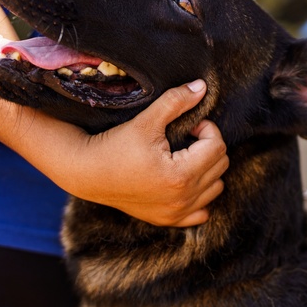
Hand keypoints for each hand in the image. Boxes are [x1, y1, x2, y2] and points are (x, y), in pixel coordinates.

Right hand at [63, 80, 228, 226]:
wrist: (87, 173)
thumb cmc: (115, 145)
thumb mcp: (147, 120)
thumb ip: (176, 101)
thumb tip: (202, 87)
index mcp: (180, 175)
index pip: (217, 147)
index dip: (206, 129)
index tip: (189, 126)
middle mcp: (182, 198)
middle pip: (220, 167)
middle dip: (208, 147)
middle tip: (186, 138)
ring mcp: (176, 213)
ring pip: (215, 188)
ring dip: (207, 170)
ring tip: (184, 157)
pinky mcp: (168, 220)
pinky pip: (202, 212)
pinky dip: (199, 196)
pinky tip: (183, 182)